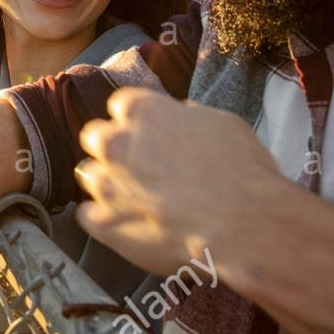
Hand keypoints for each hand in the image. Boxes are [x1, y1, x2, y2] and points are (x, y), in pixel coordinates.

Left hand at [73, 87, 292, 277]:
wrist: (245, 226)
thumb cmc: (242, 173)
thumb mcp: (221, 123)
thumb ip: (185, 116)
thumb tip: (176, 117)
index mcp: (139, 109)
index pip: (122, 107)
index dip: (138, 124)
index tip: (152, 137)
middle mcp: (113, 143)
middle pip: (97, 138)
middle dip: (115, 150)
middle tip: (143, 168)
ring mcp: (104, 185)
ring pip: (91, 176)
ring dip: (110, 185)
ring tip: (142, 201)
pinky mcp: (102, 224)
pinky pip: (89, 216)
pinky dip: (105, 219)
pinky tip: (131, 224)